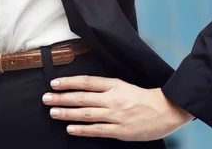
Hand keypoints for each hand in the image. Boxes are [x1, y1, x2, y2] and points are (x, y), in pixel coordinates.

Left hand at [41, 75, 194, 141]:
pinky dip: (82, 129)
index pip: (86, 81)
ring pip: (86, 113)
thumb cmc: (143, 97)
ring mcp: (115, 115)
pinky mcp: (120, 131)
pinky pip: (97, 130)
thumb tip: (83, 88)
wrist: (165, 110)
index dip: (69, 82)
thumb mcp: (123, 85)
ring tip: (53, 112)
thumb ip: (105, 87)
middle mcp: (112, 98)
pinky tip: (70, 128)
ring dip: (67, 113)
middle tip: (46, 98)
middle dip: (62, 97)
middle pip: (82, 97)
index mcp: (113, 84)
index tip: (54, 83)